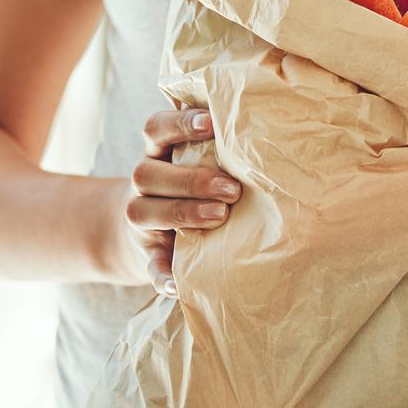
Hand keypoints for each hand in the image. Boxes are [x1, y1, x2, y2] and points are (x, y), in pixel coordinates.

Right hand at [123, 107, 241, 295]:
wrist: (150, 231)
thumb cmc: (192, 184)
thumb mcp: (196, 160)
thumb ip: (217, 148)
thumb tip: (267, 136)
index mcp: (157, 152)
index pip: (156, 128)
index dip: (179, 124)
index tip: (211, 124)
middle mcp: (143, 180)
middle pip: (147, 173)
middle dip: (192, 179)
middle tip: (232, 189)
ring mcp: (140, 217)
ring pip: (143, 211)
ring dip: (183, 213)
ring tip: (220, 216)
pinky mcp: (146, 253)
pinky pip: (149, 265)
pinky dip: (162, 275)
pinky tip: (178, 283)